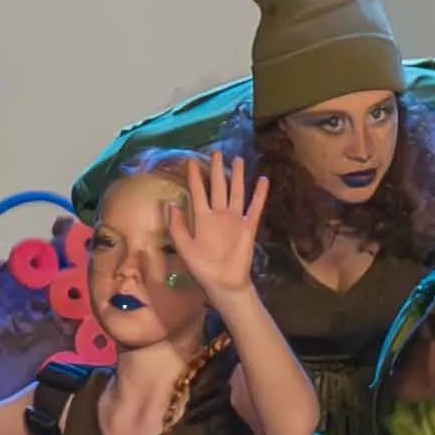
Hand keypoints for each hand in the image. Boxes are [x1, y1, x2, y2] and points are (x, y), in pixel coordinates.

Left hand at [162, 154, 267, 299]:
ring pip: (236, 192)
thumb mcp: (184, 246)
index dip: (194, 177)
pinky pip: (255, 207)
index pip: (197, 192)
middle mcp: (218, 214)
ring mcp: (235, 219)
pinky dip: (259, 194)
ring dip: (237, 176)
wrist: (223, 282)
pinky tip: (262, 180)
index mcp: (201, 218)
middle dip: (217, 170)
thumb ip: (177, 225)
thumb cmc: (201, 267)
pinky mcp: (249, 226)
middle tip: (217, 152)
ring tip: (238, 160)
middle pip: (218, 187)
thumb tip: (172, 202)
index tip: (192, 161)